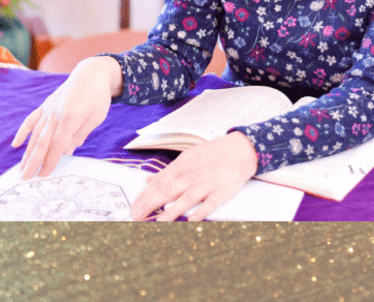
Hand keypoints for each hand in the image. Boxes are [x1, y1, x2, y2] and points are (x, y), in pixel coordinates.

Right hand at [11, 56, 121, 179]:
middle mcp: (55, 114)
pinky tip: (16, 144)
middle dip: (33, 162)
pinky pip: (31, 120)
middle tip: (25, 178)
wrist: (91, 73)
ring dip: (27, 152)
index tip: (43, 175)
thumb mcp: (97, 117)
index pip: (57, 145)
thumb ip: (80, 134)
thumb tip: (67, 151)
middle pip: (42, 142)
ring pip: (35, 134)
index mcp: (70, 117)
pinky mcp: (46, 105)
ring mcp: (49, 109)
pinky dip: (23, 132)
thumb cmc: (97, 96)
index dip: (50, 161)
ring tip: (21, 167)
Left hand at [130, 132, 258, 221]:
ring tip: (157, 223)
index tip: (133, 207)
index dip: (144, 195)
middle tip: (136, 217)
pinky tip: (189, 222)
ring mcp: (206, 184)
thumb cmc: (212, 154)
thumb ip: (167, 171)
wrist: (240, 150)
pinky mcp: (220, 193)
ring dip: (171, 212)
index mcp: (181, 165)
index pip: (158, 182)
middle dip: (150, 204)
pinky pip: (208, 205)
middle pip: (167, 191)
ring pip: (185, 199)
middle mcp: (191, 175)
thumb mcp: (187, 157)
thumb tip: (148, 179)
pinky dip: (199, 213)